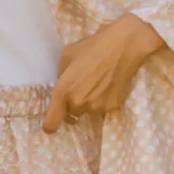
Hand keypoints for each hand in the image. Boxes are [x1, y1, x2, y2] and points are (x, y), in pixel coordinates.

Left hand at [42, 13, 165, 133]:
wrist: (123, 47)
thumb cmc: (92, 48)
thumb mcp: (66, 57)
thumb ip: (61, 76)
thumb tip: (62, 85)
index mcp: (63, 91)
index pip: (52, 123)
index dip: (49, 126)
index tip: (50, 124)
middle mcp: (79, 103)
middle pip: (71, 114)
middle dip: (72, 104)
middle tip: (81, 87)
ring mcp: (97, 107)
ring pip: (87, 111)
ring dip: (88, 102)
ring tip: (96, 83)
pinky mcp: (113, 107)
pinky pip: (102, 108)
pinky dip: (102, 100)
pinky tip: (108, 85)